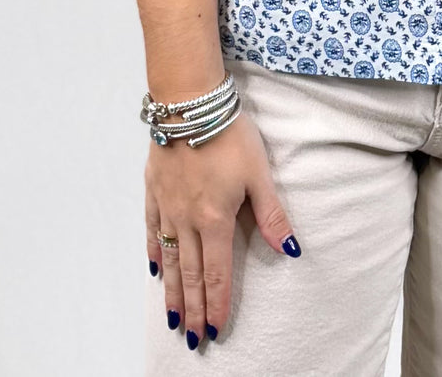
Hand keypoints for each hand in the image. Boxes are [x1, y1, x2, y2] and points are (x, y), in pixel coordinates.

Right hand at [145, 105, 300, 346]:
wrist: (189, 103)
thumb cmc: (229, 133)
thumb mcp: (259, 173)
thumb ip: (272, 215)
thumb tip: (289, 250)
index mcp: (216, 219)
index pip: (216, 272)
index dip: (217, 303)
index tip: (215, 330)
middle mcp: (188, 219)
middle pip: (190, 273)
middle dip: (193, 308)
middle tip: (193, 338)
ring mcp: (167, 206)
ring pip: (169, 258)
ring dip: (171, 291)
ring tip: (172, 318)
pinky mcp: (154, 190)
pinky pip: (152, 229)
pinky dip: (154, 251)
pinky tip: (154, 268)